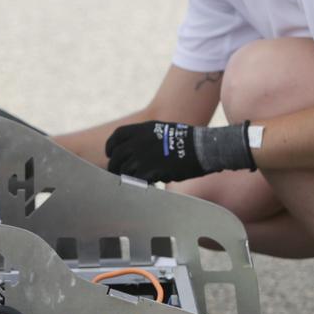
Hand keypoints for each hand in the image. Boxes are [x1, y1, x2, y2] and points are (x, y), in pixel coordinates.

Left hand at [104, 119, 255, 182]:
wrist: (203, 148)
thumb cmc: (188, 141)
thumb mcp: (163, 130)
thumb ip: (147, 138)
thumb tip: (136, 149)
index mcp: (143, 129)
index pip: (117, 136)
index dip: (111, 146)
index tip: (111, 155)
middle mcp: (139, 141)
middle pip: (117, 156)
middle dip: (115, 166)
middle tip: (117, 174)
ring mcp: (143, 156)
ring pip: (124, 170)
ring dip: (127, 177)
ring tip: (135, 181)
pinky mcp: (150, 170)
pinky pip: (136, 180)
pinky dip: (138, 184)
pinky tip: (147, 184)